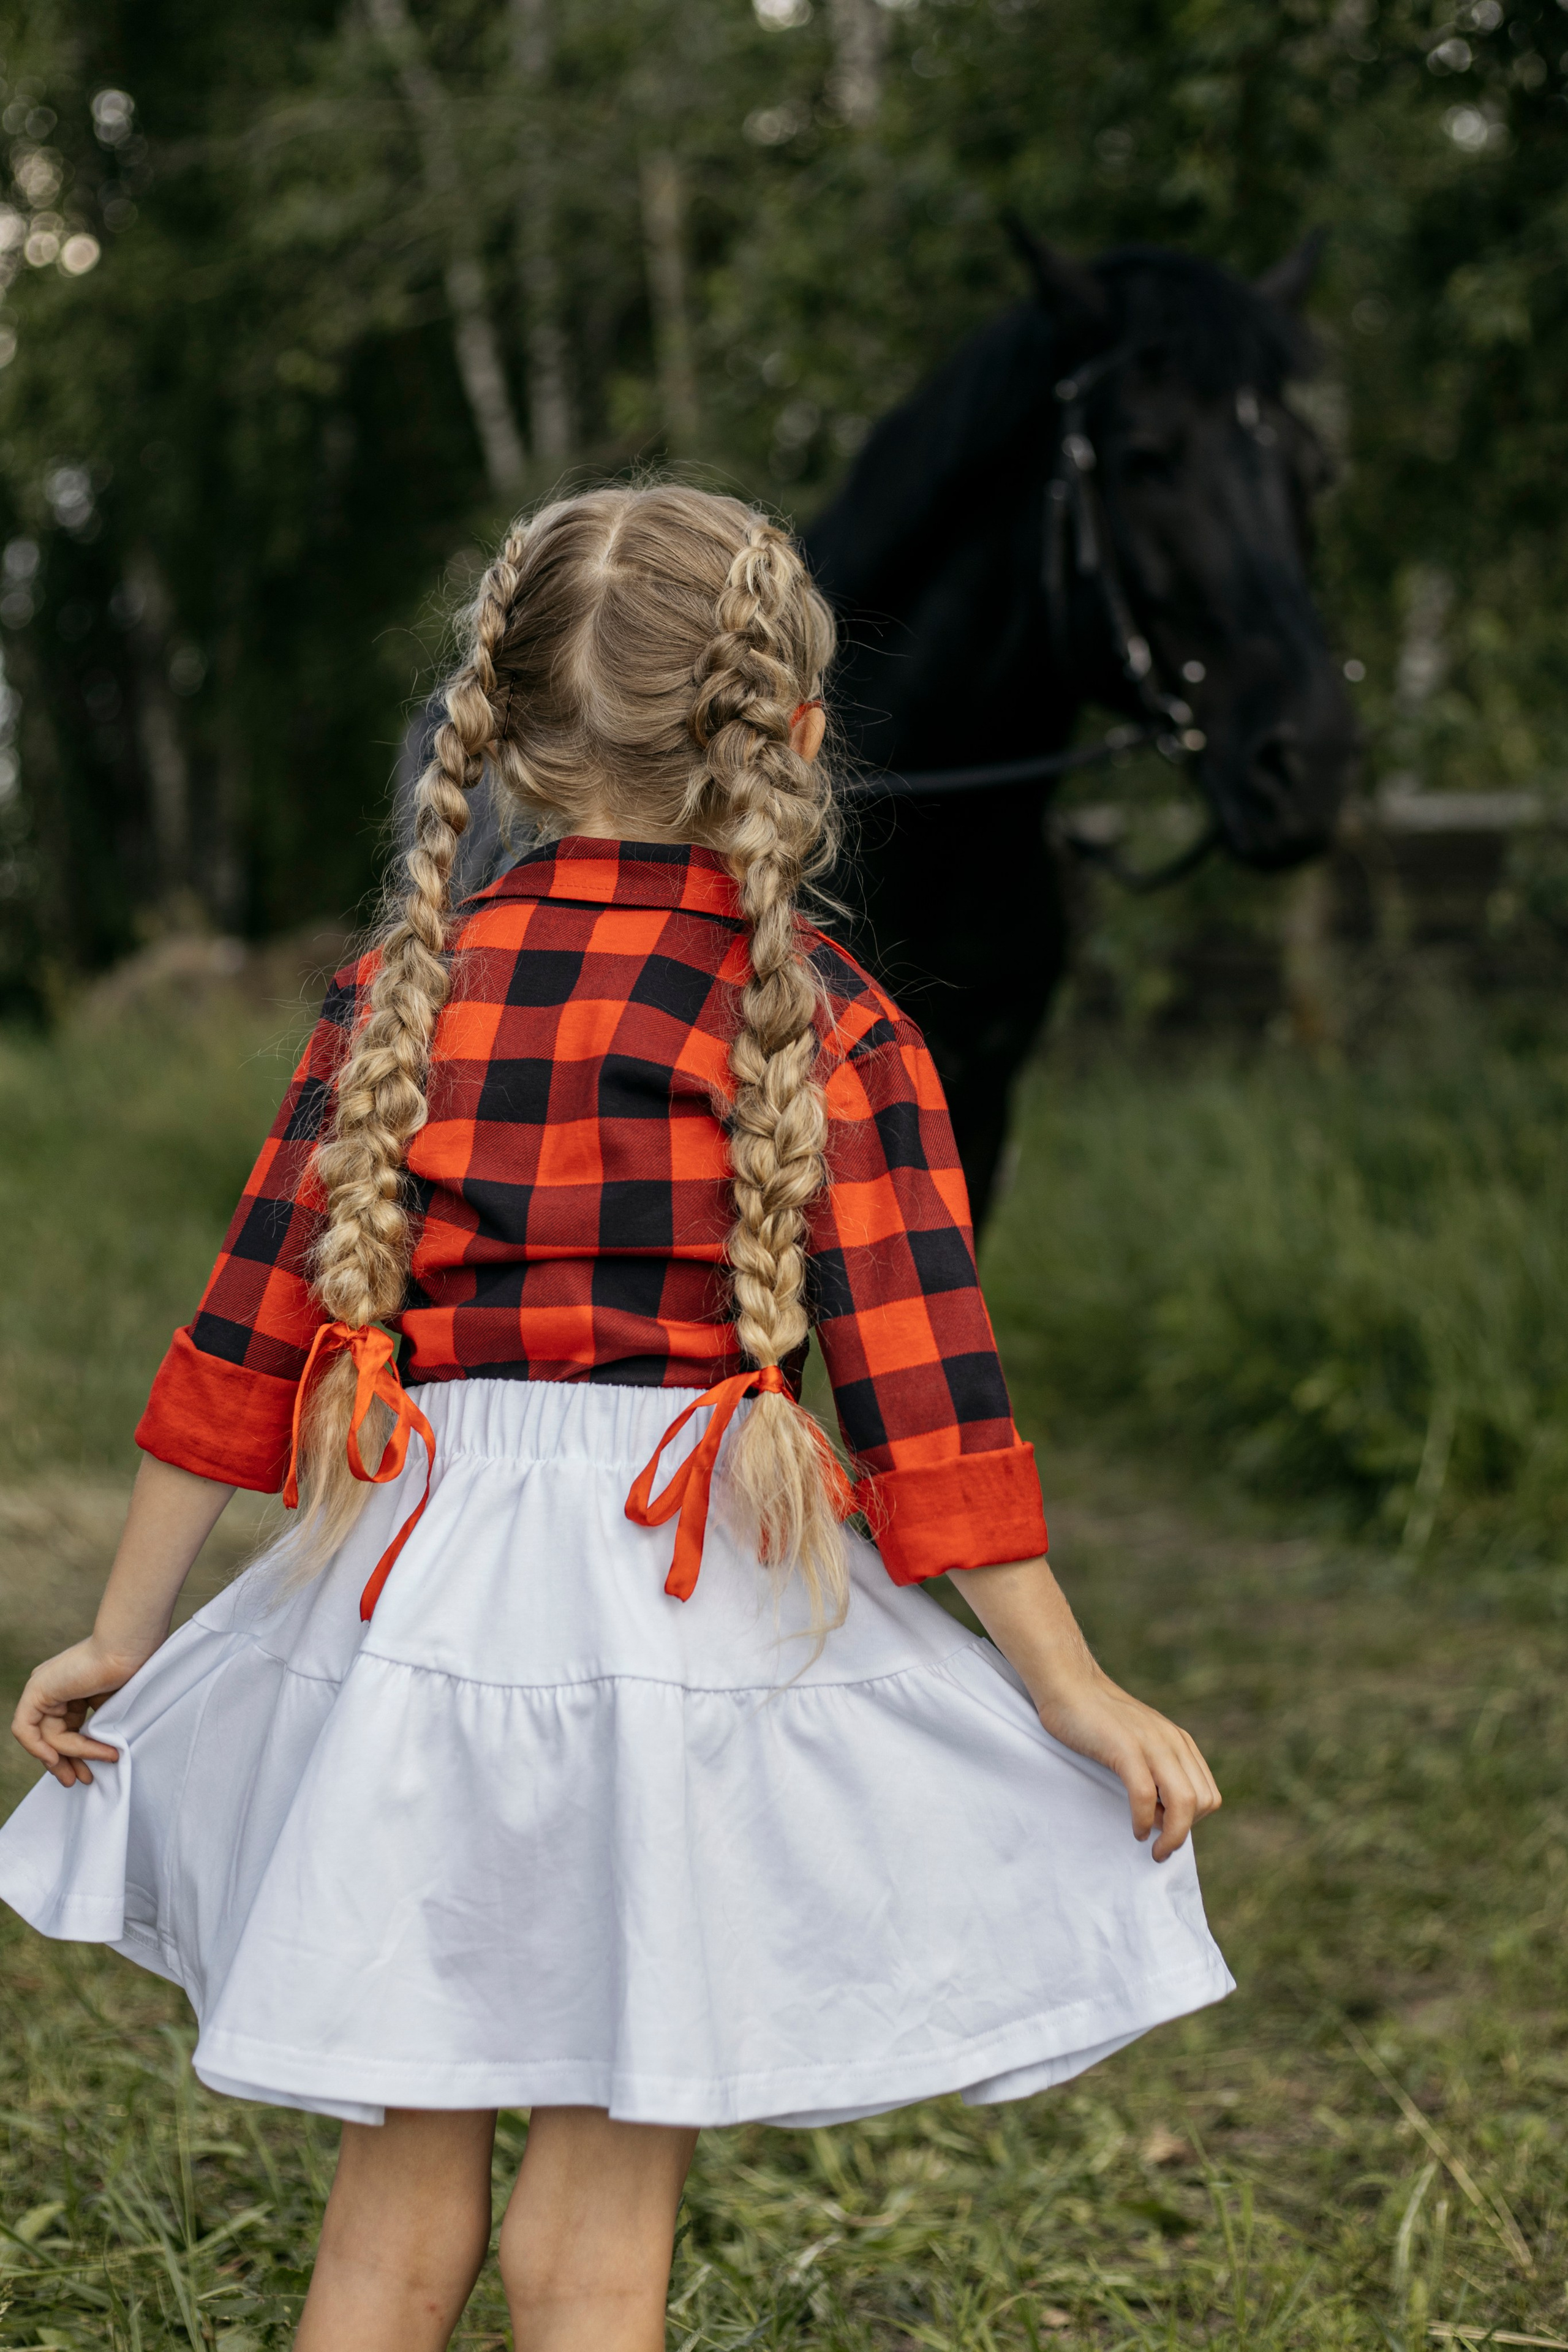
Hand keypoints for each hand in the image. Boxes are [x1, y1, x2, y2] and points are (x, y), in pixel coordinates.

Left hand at [11, 1636, 151, 1787]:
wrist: (130, 1650)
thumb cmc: (132, 1670)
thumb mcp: (112, 1707)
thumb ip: (100, 1727)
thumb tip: (105, 1755)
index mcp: (68, 1690)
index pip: (63, 1731)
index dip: (75, 1755)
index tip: (90, 1772)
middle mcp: (51, 1690)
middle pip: (51, 1738)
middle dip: (67, 1763)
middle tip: (83, 1780)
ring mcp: (42, 1689)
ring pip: (48, 1737)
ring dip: (74, 1754)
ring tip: (106, 1758)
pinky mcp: (37, 1691)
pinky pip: (26, 1729)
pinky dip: (38, 1748)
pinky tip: (56, 1759)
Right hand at [957, 1552, 1221, 1862]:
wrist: (1068, 1683)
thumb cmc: (1097, 1720)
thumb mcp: (1139, 1742)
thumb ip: (1157, 1769)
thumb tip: (1165, 1814)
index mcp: (1179, 1742)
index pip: (1209, 1795)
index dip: (1192, 1822)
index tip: (1165, 1831)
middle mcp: (1172, 1742)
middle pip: (1203, 1803)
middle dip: (1184, 1833)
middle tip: (1158, 1845)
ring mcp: (1150, 1743)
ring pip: (1184, 1803)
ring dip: (1171, 1835)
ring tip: (1152, 1847)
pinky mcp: (1124, 1747)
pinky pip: (1146, 1795)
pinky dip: (1144, 1821)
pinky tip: (1135, 1830)